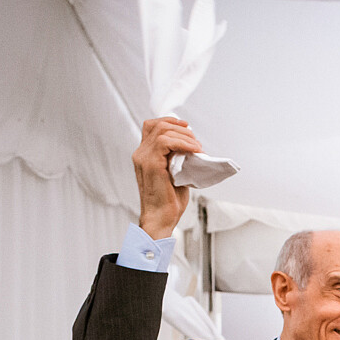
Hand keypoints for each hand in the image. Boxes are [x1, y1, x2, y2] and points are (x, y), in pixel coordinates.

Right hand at [133, 117, 199, 239]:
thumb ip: (177, 159)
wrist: (161, 217)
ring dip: (185, 136)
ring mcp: (144, 157)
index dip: (170, 121)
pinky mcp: (151, 164)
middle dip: (182, 129)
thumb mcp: (175, 174)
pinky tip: (195, 151)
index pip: (152, 126)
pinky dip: (183, 143)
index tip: (188, 127)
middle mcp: (141, 153)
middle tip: (197, 143)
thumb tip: (193, 149)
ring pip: (163, 131)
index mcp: (144, 154)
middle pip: (158, 125)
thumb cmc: (169, 201)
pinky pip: (166, 142)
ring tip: (198, 148)